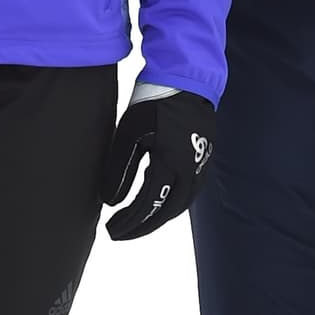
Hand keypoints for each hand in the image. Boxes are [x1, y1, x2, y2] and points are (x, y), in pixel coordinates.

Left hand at [101, 85, 214, 240]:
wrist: (187, 80)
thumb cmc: (154, 102)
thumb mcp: (130, 132)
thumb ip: (119, 169)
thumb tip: (110, 202)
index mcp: (170, 164)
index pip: (147, 205)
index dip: (128, 221)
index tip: (111, 229)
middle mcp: (189, 171)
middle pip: (167, 212)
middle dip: (143, 227)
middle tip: (121, 233)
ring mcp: (200, 167)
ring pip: (180, 205)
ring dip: (158, 217)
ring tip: (137, 223)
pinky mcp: (203, 161)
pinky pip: (188, 193)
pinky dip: (171, 204)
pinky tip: (158, 203)